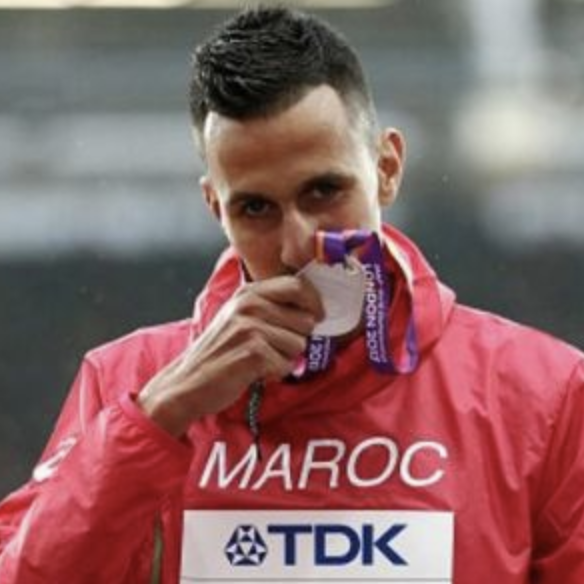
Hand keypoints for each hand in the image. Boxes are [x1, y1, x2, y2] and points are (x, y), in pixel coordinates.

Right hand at [137, 275, 322, 436]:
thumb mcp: (239, 317)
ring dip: (283, 359)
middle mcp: (249, 305)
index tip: (317, 316)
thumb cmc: (219, 352)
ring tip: (258, 360)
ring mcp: (251, 327)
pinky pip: (286, 365)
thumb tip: (313, 311)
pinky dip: (274, 374)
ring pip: (298, 345)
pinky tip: (253, 372)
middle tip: (270, 348)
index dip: (314, 302)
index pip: (297, 285)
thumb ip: (270, 307)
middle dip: (295, 339)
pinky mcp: (253, 352)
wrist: (188, 382)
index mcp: (248, 292)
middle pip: (305, 320)